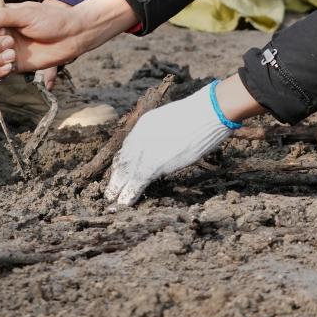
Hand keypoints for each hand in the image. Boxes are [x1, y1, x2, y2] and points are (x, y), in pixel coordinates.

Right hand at [0, 0, 137, 77]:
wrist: (73, 36)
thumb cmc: (53, 20)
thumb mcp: (28, 14)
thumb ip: (3, 16)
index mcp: (1, 16)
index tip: (2, 29)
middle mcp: (0, 33)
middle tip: (10, 43)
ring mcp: (6, 49)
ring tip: (12, 56)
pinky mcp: (14, 64)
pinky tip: (10, 66)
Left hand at [105, 82, 234, 206]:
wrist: (206, 114)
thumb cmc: (199, 114)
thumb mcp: (175, 119)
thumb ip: (165, 131)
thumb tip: (168, 142)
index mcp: (145, 124)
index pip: (129, 146)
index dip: (124, 161)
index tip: (121, 171)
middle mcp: (140, 136)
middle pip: (123, 160)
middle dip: (117, 176)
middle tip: (111, 189)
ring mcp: (145, 149)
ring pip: (126, 172)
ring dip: (118, 187)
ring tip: (112, 200)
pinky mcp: (153, 164)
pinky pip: (136, 182)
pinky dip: (129, 194)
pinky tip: (124, 203)